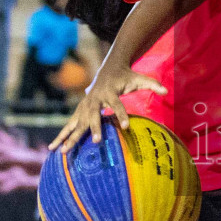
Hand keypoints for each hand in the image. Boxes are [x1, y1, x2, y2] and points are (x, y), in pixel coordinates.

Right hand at [51, 67, 166, 151]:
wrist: (108, 69)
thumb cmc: (126, 76)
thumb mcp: (140, 78)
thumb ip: (153, 84)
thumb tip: (166, 90)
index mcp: (110, 92)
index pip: (117, 105)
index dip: (122, 115)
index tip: (126, 127)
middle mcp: (95, 99)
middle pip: (93, 115)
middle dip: (94, 128)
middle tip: (96, 142)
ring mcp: (85, 105)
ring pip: (76, 122)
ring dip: (69, 136)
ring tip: (61, 151)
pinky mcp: (80, 110)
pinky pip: (70, 124)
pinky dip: (62, 135)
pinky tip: (54, 149)